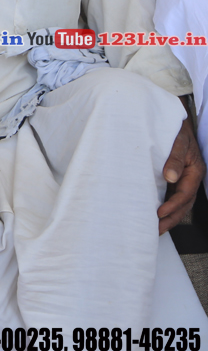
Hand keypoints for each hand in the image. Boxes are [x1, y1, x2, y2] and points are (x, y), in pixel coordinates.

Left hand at [158, 116, 204, 234]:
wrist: (170, 120)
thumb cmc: (176, 130)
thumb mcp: (178, 141)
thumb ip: (175, 158)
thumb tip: (171, 177)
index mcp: (195, 171)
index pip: (185, 194)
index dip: (173, 205)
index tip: (159, 213)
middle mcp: (191, 178)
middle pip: (184, 204)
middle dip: (171, 219)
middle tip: (156, 230)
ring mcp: (184, 179)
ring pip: (179, 203)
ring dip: (169, 217)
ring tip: (155, 229)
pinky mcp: (175, 179)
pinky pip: (172, 196)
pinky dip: (166, 207)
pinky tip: (154, 214)